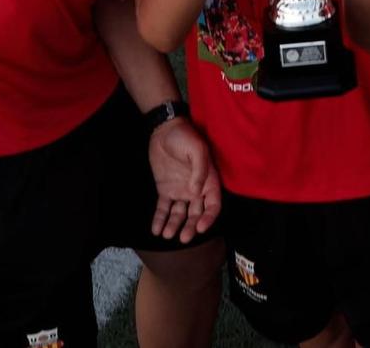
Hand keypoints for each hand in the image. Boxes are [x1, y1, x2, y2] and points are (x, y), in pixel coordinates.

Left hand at [147, 117, 221, 242]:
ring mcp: (180, 191)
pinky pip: (164, 208)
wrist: (164, 130)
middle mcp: (196, 190)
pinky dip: (160, 219)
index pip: (213, 205)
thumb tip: (196, 192)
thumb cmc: (185, 136)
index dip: (209, 218)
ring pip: (180, 214)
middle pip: (196, 214)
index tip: (200, 227)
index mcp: (208, 180)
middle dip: (191, 227)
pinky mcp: (165, 190)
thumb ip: (199, 170)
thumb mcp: (197, 149)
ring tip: (167, 235)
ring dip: (175, 226)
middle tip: (184, 238)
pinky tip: (156, 230)